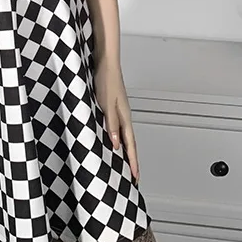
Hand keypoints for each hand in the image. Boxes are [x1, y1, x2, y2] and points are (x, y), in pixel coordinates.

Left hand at [94, 58, 139, 184]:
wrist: (106, 63)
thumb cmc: (106, 80)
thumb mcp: (106, 104)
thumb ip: (111, 124)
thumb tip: (116, 145)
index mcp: (124, 118)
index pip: (131, 145)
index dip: (133, 162)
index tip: (135, 178)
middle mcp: (124, 117)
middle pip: (131, 144)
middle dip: (133, 161)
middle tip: (134, 177)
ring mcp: (120, 112)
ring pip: (125, 137)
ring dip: (126, 152)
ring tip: (125, 165)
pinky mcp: (113, 108)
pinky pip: (119, 129)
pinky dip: (119, 139)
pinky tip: (113, 142)